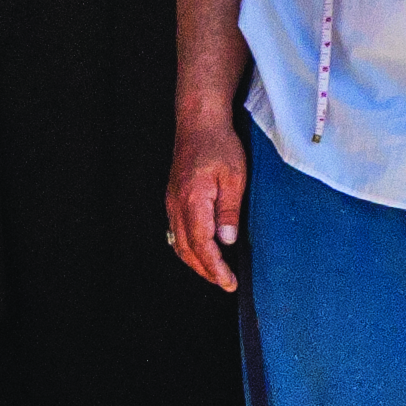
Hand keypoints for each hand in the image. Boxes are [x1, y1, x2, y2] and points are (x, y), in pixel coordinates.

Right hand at [165, 118, 247, 290]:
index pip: (202, 245)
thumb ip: (229, 211)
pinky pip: (176, 231)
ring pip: (179, 243)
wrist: (199, 123)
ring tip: (215, 272)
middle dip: (206, 270)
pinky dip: (188, 247)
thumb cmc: (219, 145)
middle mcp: (177, 205)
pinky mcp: (173, 198)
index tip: (229, 282)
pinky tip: (201, 250)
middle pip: (187, 249)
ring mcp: (172, 202)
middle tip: (225, 283)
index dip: (215, 268)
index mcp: (193, 201)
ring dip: (196, 262)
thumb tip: (227, 241)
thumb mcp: (234, 177)